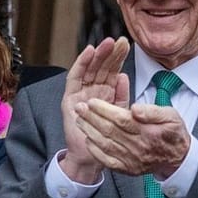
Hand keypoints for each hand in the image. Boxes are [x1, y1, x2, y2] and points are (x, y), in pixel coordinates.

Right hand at [58, 37, 130, 183]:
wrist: (92, 156)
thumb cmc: (106, 136)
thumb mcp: (120, 114)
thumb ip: (122, 96)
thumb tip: (124, 76)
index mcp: (106, 93)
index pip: (112, 71)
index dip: (119, 58)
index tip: (127, 45)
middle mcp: (93, 90)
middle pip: (102, 67)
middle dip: (110, 53)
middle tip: (120, 41)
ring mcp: (80, 93)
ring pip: (90, 69)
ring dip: (98, 55)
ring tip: (108, 43)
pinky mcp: (70, 98)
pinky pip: (75, 77)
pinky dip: (81, 64)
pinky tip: (89, 52)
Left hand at [74, 98, 190, 178]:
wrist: (178, 159)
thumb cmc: (173, 134)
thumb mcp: (171, 115)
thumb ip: (152, 111)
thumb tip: (134, 108)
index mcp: (147, 132)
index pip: (120, 119)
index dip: (104, 110)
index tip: (92, 102)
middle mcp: (137, 147)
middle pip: (109, 131)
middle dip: (91, 118)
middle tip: (79, 108)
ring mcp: (131, 160)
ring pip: (105, 144)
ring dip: (90, 131)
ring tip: (80, 120)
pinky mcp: (127, 168)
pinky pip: (107, 161)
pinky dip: (96, 151)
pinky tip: (88, 140)